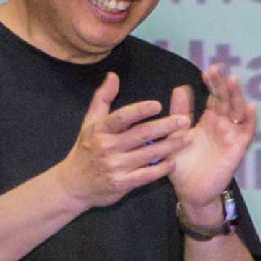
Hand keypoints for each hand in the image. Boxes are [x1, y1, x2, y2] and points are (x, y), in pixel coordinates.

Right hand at [57, 71, 186, 210]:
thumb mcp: (89, 122)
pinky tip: (173, 162)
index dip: (140, 110)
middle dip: (165, 127)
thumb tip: (113, 76)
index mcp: (101, 129)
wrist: (74, 184)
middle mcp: (108, 147)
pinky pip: (145, 176)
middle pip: (141, 135)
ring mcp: (115, 166)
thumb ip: (102, 98)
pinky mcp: (122, 184)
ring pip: (147, 155)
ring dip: (169, 146)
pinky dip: (160, 169)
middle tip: (184, 120)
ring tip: (186, 139)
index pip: (122, 117)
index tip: (158, 105)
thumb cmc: (86, 149)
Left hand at [169, 63, 257, 218]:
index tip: (207, 71)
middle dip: (223, 85)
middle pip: (226, 99)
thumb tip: (181, 87)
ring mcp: (231, 135)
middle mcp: (222, 124)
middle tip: (217, 69)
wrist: (189, 191)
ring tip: (233, 81)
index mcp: (208, 119)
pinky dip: (250, 121)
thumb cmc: (182, 165)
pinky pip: (247, 133)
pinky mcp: (237, 149)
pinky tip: (250, 108)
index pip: (213, 96)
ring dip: (237, 96)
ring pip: (238, 111)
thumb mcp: (176, 135)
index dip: (212, 83)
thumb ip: (179, 113)